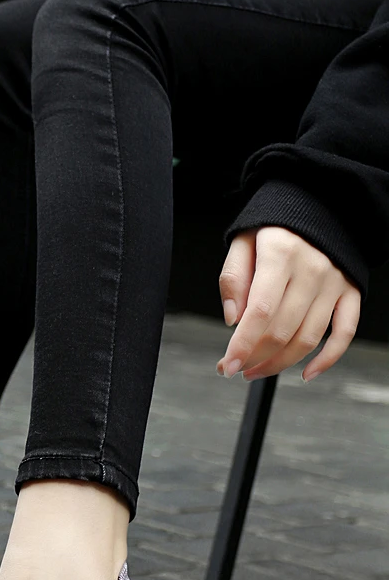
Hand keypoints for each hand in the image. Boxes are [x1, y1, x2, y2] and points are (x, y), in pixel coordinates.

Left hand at [217, 226, 360, 381]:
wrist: (315, 206)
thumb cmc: (274, 227)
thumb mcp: (242, 243)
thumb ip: (233, 279)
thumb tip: (234, 320)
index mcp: (281, 254)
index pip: (261, 312)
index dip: (243, 345)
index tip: (228, 365)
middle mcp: (312, 270)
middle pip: (283, 331)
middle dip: (255, 358)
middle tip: (235, 368)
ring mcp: (334, 283)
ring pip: (308, 338)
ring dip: (280, 363)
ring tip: (256, 370)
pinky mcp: (350, 292)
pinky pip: (344, 333)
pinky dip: (327, 358)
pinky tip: (306, 373)